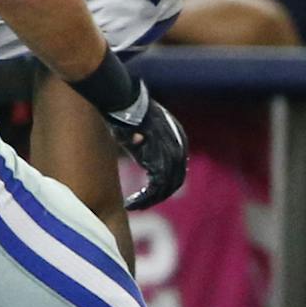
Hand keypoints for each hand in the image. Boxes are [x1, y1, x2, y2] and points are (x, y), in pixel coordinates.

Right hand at [106, 88, 186, 208]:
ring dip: (149, 201)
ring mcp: (171, 153)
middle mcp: (180, 147)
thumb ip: (145, 138)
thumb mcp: (142, 125)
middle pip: (175, 181)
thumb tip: (138, 142)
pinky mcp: (159, 159)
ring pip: (165, 188)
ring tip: (133, 206)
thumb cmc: (127, 111)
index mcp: (179, 138)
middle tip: (140, 205)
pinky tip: (131, 203)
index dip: (165, 184)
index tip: (150, 192)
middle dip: (158, 196)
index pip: (178, 168)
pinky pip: (155, 187)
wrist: (125, 100)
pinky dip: (144, 198)